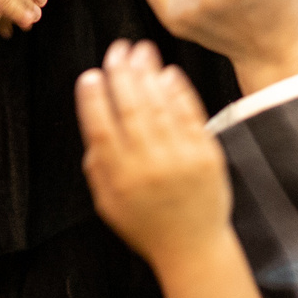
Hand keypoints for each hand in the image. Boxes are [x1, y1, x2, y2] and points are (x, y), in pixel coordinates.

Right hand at [77, 40, 231, 271]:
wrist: (193, 248)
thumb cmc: (145, 224)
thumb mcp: (108, 204)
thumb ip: (97, 167)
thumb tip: (93, 123)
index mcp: (121, 180)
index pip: (102, 132)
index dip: (94, 101)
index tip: (90, 75)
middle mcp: (150, 167)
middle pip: (132, 111)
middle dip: (122, 75)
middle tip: (117, 49)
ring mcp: (181, 160)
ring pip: (160, 107)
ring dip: (148, 74)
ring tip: (140, 50)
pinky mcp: (206, 156)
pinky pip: (191, 115)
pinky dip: (178, 92)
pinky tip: (167, 72)